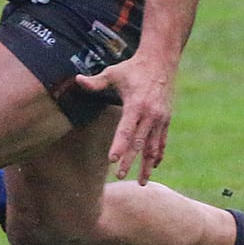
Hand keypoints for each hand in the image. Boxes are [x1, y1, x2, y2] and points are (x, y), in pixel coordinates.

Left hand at [76, 55, 171, 183]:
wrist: (161, 62)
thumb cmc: (132, 68)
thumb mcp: (113, 72)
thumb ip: (96, 81)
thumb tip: (77, 80)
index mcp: (136, 105)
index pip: (126, 130)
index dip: (119, 146)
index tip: (112, 160)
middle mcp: (151, 115)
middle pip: (138, 142)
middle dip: (130, 160)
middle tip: (120, 176)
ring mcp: (160, 119)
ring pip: (153, 146)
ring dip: (148, 165)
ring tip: (142, 182)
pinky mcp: (166, 120)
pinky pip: (162, 141)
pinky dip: (158, 154)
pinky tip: (154, 166)